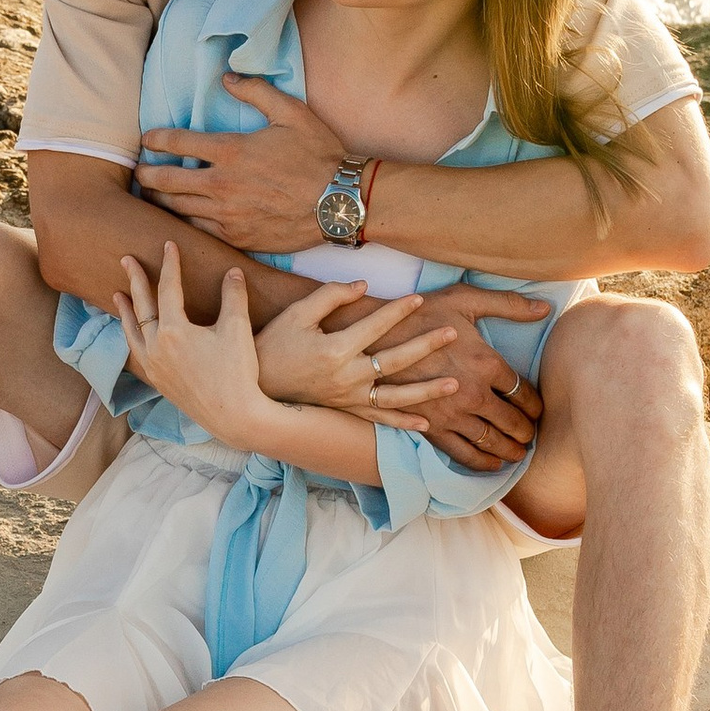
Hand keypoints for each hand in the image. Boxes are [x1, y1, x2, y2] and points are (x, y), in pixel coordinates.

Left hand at [114, 246, 278, 453]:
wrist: (234, 416)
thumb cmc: (237, 372)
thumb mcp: (238, 329)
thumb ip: (233, 296)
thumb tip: (232, 272)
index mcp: (173, 330)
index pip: (169, 289)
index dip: (170, 264)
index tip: (169, 245)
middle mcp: (156, 347)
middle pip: (141, 306)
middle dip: (135, 281)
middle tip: (126, 260)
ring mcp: (154, 367)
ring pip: (132, 333)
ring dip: (126, 312)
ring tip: (119, 297)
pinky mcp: (158, 382)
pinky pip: (137, 353)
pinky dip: (132, 338)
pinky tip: (135, 336)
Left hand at [136, 75, 344, 252]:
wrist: (341, 203)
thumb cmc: (319, 155)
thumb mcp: (292, 113)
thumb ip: (256, 91)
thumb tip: (227, 77)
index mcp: (232, 152)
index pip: (178, 144)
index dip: (156, 140)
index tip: (146, 139)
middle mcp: (223, 186)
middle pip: (168, 182)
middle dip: (147, 175)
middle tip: (139, 172)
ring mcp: (228, 215)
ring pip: (179, 210)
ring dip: (160, 202)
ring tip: (151, 196)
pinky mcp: (238, 237)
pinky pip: (200, 231)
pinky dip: (185, 224)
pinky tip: (180, 219)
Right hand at [254, 278, 458, 416]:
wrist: (254, 387)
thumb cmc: (274, 344)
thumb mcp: (297, 313)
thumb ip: (330, 295)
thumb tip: (363, 285)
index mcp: (336, 350)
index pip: (376, 326)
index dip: (398, 310)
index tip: (419, 299)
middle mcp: (347, 377)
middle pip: (396, 361)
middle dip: (426, 346)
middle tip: (452, 334)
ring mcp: (348, 398)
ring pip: (395, 397)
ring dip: (427, 391)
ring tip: (454, 383)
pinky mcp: (345, 411)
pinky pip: (378, 421)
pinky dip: (402, 424)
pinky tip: (426, 425)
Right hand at [373, 287, 549, 470]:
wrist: (374, 337)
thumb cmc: (421, 314)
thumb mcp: (466, 299)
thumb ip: (508, 304)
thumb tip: (544, 309)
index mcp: (487, 363)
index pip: (523, 392)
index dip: (535, 405)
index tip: (538, 410)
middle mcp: (473, 394)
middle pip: (511, 422)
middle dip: (526, 431)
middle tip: (532, 435)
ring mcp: (451, 414)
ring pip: (490, 441)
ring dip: (509, 451)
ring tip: (519, 454)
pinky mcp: (429, 427)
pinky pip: (461, 453)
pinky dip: (480, 463)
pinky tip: (491, 465)